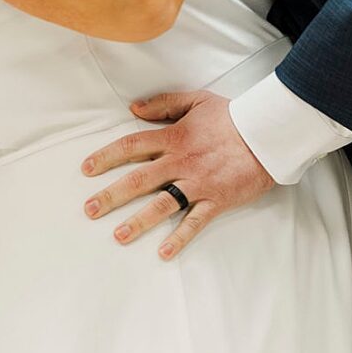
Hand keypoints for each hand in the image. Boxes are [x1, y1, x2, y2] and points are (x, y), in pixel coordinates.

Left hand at [81, 90, 271, 258]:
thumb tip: (134, 108)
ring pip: (162, 204)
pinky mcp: (215, 201)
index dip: (107, 157)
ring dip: (138, 221)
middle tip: (90, 209)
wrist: (264, 134)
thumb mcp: (195, 99)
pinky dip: (179, 238)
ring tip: (118, 235)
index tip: (87, 168)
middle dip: (112, 195)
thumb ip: (164, 103)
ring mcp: (197, 183)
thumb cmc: (230, 116)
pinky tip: (163, 253)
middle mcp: (180, 162)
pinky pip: (194, 222)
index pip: (132, 146)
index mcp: (174, 137)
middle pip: (139, 179)